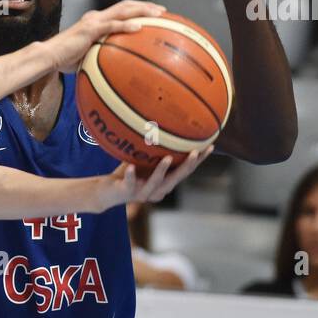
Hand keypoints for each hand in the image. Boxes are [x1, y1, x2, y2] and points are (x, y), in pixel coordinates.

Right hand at [45, 0, 164, 74]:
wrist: (48, 57)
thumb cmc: (63, 60)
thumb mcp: (86, 57)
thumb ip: (100, 57)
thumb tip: (113, 70)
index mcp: (96, 21)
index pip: (120, 10)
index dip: (138, 9)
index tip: (155, 14)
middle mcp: (96, 17)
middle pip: (126, 5)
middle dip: (146, 5)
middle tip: (163, 11)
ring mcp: (93, 22)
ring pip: (122, 10)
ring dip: (142, 10)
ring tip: (158, 14)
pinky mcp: (89, 29)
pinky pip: (112, 25)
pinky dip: (126, 25)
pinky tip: (139, 27)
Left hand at [96, 146, 213, 211]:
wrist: (107, 191)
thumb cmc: (128, 173)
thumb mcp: (144, 159)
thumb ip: (155, 148)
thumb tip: (165, 123)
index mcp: (165, 182)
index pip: (185, 170)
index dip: (199, 160)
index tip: (210, 146)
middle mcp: (158, 190)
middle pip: (176, 178)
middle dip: (188, 165)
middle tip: (196, 151)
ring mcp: (142, 193)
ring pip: (156, 182)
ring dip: (162, 170)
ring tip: (167, 158)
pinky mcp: (126, 192)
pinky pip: (129, 183)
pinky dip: (130, 175)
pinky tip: (130, 167)